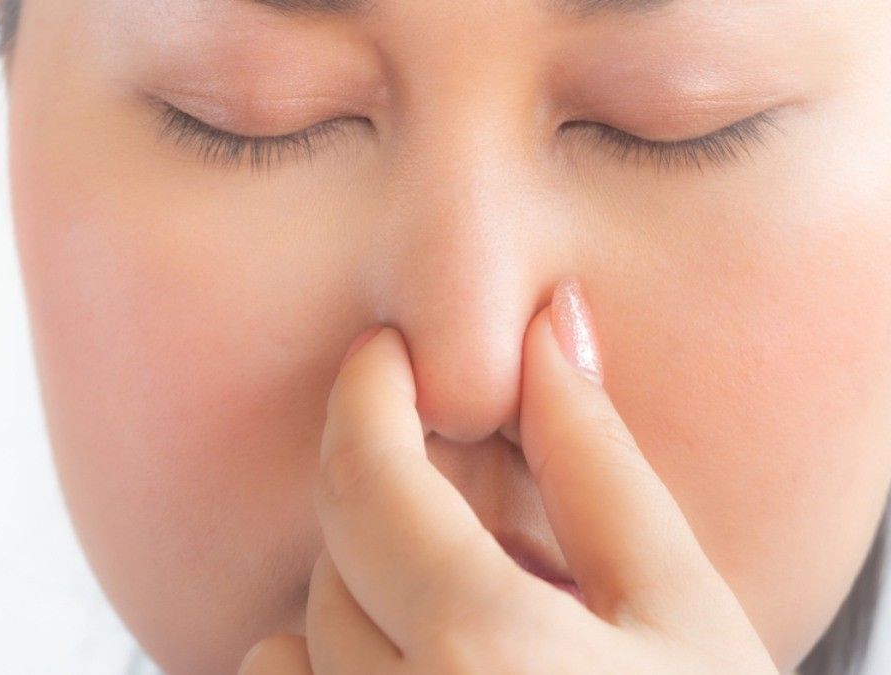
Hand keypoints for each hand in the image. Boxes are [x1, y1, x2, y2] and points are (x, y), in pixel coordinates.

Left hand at [239, 277, 777, 673]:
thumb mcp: (680, 612)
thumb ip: (599, 464)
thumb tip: (547, 329)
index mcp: (486, 657)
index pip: (365, 481)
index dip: (364, 394)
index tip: (382, 355)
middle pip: (333, 561)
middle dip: (387, 511)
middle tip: (473, 519)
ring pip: (289, 649)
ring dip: (354, 613)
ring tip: (459, 637)